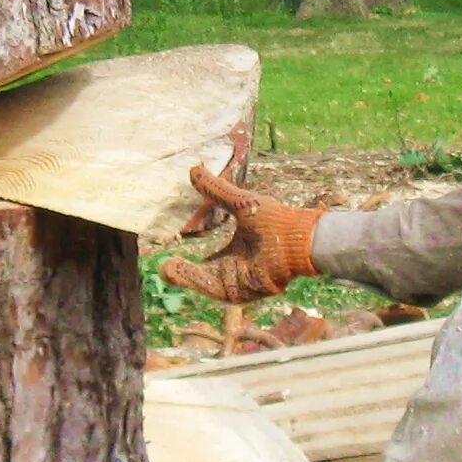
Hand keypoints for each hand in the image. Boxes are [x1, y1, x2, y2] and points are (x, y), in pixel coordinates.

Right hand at [160, 166, 322, 305]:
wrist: (298, 237)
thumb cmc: (275, 221)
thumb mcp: (240, 203)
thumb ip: (217, 191)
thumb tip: (194, 170)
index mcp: (234, 255)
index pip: (206, 264)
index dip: (186, 264)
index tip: (166, 261)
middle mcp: (236, 272)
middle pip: (203, 277)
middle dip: (183, 274)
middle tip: (163, 268)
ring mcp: (241, 283)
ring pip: (207, 285)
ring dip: (186, 278)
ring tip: (166, 270)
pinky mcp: (246, 291)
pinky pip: (217, 290)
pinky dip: (199, 282)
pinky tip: (184, 274)